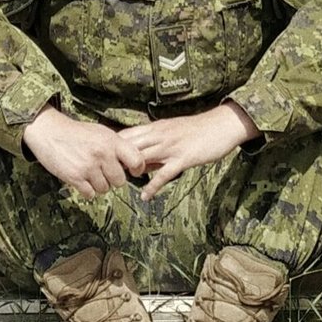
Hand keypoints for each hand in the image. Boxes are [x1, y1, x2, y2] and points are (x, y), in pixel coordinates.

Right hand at [21, 107, 132, 199]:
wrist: (50, 131)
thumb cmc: (77, 132)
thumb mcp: (101, 133)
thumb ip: (117, 147)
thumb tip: (134, 162)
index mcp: (112, 141)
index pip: (137, 161)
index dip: (136, 169)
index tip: (131, 171)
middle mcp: (102, 154)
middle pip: (120, 181)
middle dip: (112, 179)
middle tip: (103, 171)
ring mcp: (89, 166)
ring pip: (104, 189)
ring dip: (98, 185)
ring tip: (89, 173)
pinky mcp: (75, 177)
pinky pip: (90, 194)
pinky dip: (86, 190)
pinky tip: (81, 179)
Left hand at [115, 103, 259, 200]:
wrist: (222, 124)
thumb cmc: (198, 130)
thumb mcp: (173, 132)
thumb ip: (156, 145)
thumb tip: (140, 162)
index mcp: (156, 127)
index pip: (127, 135)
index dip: (111, 146)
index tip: (99, 156)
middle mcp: (159, 135)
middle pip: (129, 145)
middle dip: (114, 159)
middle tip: (102, 174)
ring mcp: (171, 146)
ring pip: (142, 157)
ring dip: (128, 171)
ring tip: (116, 184)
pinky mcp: (183, 158)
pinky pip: (164, 174)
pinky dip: (152, 185)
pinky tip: (145, 196)